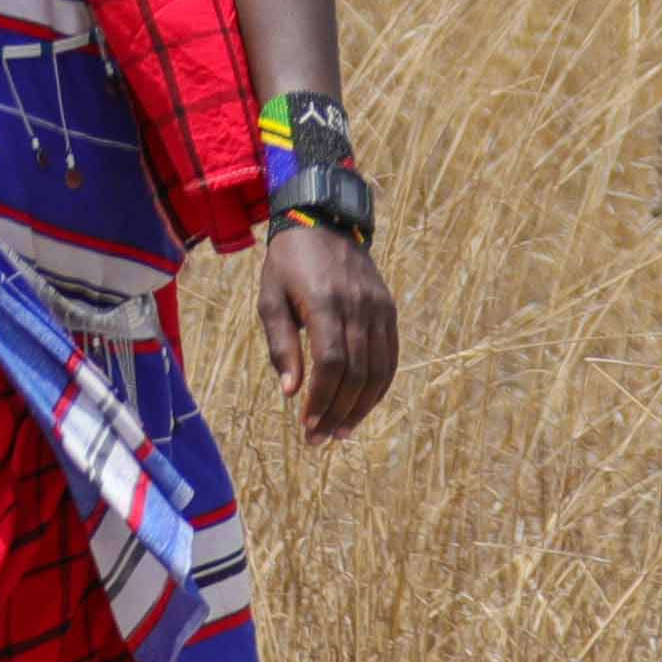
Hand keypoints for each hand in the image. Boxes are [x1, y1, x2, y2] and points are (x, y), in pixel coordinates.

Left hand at [256, 221, 396, 444]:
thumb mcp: (270, 299)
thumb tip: (291, 393)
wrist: (323, 222)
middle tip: (320, 439)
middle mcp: (358, 306)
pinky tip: (362, 405)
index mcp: (324, 302)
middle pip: (356, 372)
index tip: (307, 424)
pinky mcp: (389, 309)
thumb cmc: (287, 264)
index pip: (331, 362)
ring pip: (379, 369)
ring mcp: (379, 308)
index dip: (322, 398)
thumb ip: (281, 345)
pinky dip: (379, 386)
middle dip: (338, 411)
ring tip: (342, 431)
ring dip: (362, 406)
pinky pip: (391, 356)